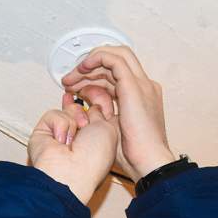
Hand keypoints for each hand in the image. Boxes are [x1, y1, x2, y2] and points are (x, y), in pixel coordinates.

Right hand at [27, 91, 119, 203]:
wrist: (70, 173)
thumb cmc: (92, 160)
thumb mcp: (109, 128)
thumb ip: (102, 110)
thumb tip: (91, 102)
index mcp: (98, 137)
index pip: (97, 109)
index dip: (98, 102)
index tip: (98, 102)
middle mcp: (80, 136)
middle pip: (81, 106)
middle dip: (84, 111)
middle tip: (84, 124)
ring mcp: (61, 134)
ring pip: (68, 109)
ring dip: (73, 121)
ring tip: (72, 140)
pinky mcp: (44, 132)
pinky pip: (53, 114)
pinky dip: (60, 125)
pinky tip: (61, 142)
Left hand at [60, 45, 174, 180]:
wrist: (149, 162)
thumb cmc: (133, 155)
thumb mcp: (112, 129)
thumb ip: (102, 114)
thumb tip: (87, 107)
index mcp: (141, 96)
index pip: (115, 76)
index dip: (93, 78)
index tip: (75, 87)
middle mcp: (144, 86)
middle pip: (115, 62)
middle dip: (89, 68)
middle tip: (69, 81)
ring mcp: (141, 84)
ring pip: (116, 56)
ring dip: (90, 63)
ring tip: (71, 77)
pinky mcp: (134, 86)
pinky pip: (114, 60)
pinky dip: (96, 59)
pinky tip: (82, 69)